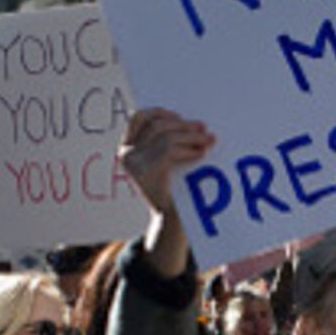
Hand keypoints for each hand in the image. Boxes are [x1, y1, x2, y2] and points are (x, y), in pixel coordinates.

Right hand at [120, 109, 214, 279]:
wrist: (170, 222)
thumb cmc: (172, 188)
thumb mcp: (165, 162)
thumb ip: (167, 142)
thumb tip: (191, 121)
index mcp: (126, 148)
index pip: (138, 118)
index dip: (160, 113)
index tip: (180, 116)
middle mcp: (126, 154)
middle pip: (157, 126)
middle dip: (184, 125)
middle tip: (204, 129)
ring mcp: (134, 163)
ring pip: (167, 137)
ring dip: (191, 136)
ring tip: (209, 140)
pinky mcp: (147, 171)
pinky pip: (171, 151)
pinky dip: (189, 149)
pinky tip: (201, 153)